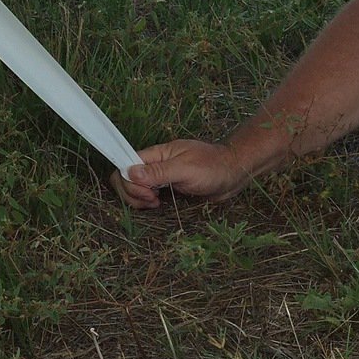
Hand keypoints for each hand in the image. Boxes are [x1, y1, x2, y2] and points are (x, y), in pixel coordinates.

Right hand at [110, 139, 253, 208]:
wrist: (233, 173)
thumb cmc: (213, 167)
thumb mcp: (185, 169)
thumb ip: (158, 172)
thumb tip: (130, 172)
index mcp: (156, 154)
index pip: (126, 165)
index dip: (129, 181)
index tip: (147, 193)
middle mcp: (154, 164)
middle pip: (125, 178)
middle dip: (132, 193)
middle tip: (152, 200)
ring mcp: (160, 176)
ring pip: (134, 188)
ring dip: (138, 199)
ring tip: (155, 204)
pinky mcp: (167, 187)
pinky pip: (146, 194)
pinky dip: (146, 202)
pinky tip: (158, 204)